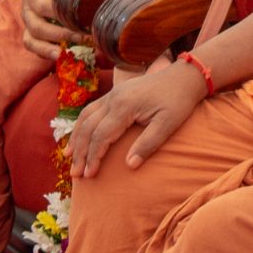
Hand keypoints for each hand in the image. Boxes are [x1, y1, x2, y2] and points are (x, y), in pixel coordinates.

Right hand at [19, 0, 88, 60]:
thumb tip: (84, 8)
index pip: (42, 6)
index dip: (59, 16)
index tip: (78, 21)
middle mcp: (26, 9)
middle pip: (36, 26)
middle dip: (59, 34)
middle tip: (80, 37)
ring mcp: (27, 25)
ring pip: (31, 40)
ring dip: (48, 48)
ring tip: (64, 54)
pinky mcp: (32, 37)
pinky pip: (34, 49)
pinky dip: (46, 54)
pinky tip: (61, 56)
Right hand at [69, 63, 208, 178]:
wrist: (183, 77)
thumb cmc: (178, 101)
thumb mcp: (168, 125)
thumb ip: (148, 144)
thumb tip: (129, 166)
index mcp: (124, 106)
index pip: (101, 135)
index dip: (93, 156)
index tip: (89, 175)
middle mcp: (113, 98)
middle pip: (88, 127)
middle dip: (80, 152)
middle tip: (75, 174)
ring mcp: (113, 94)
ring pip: (85, 117)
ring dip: (76, 138)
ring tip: (69, 158)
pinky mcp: (115, 94)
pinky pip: (91, 110)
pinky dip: (82, 125)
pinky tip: (79, 137)